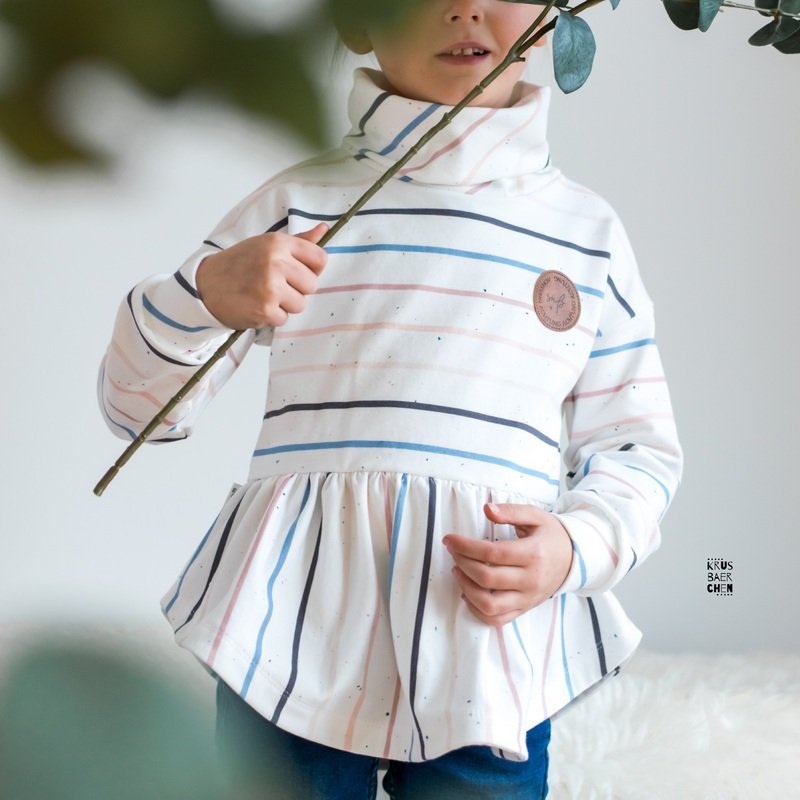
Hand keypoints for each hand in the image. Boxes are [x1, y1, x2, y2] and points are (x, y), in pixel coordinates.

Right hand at [195, 223, 327, 329]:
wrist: (205, 285)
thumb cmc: (239, 264)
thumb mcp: (265, 245)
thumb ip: (298, 241)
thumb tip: (325, 229)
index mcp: (278, 243)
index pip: (320, 258)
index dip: (312, 269)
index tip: (298, 272)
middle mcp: (276, 262)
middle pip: (312, 285)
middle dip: (298, 289)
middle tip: (276, 285)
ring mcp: (271, 287)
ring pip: (300, 304)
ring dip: (285, 305)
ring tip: (265, 295)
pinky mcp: (265, 310)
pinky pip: (284, 319)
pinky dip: (272, 317)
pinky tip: (257, 306)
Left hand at [443, 503, 573, 626]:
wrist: (574, 559)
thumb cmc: (550, 536)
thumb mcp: (535, 516)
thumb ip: (511, 512)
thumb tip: (487, 509)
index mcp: (533, 554)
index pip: (492, 553)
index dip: (466, 546)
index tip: (449, 539)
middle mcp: (530, 580)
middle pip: (487, 577)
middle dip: (462, 563)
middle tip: (452, 551)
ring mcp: (527, 598)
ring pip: (489, 604)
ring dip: (466, 588)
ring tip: (457, 571)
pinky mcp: (523, 609)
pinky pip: (496, 620)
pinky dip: (477, 610)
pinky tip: (467, 592)